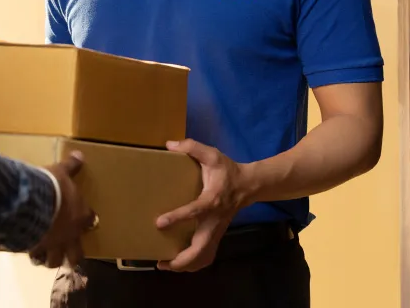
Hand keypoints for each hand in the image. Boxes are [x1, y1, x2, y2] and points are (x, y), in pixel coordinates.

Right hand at [27, 152, 97, 268]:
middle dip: (73, 255)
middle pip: (76, 254)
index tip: (87, 221)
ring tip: (47, 257)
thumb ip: (71, 166)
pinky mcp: (37, 247)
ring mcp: (54, 244)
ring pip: (56, 260)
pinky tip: (30, 251)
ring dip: (52, 258)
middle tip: (68, 253)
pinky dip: (34, 254)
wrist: (34, 201)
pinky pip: (36, 255)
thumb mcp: (62, 172)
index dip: (89, 221)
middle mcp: (70, 235)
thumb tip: (79, 154)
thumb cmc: (53, 186)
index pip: (90, 222)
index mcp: (80, 216)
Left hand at [155, 139, 250, 271]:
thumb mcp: (212, 154)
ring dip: (187, 265)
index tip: (159, 223)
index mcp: (212, 200)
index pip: (195, 211)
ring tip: (165, 265)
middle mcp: (215, 220)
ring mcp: (217, 230)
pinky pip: (207, 254)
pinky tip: (178, 263)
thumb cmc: (227, 170)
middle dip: (182, 259)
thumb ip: (192, 147)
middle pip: (201, 248)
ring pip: (205, 256)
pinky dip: (194, 263)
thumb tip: (169, 145)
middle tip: (161, 262)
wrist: (249, 185)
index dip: (178, 217)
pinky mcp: (217, 234)